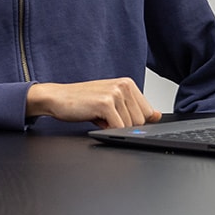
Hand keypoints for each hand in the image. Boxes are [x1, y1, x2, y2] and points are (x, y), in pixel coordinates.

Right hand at [26, 78, 161, 128]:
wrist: (57, 98)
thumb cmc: (82, 101)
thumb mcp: (111, 102)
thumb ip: (134, 108)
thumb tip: (157, 116)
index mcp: (128, 84)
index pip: (148, 113)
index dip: (135, 123)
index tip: (121, 122)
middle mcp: (124, 85)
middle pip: (140, 122)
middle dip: (124, 126)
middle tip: (106, 119)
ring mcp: (116, 93)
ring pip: (130, 126)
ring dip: (114, 128)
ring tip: (99, 117)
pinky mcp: (106, 103)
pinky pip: (118, 128)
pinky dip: (108, 130)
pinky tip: (97, 120)